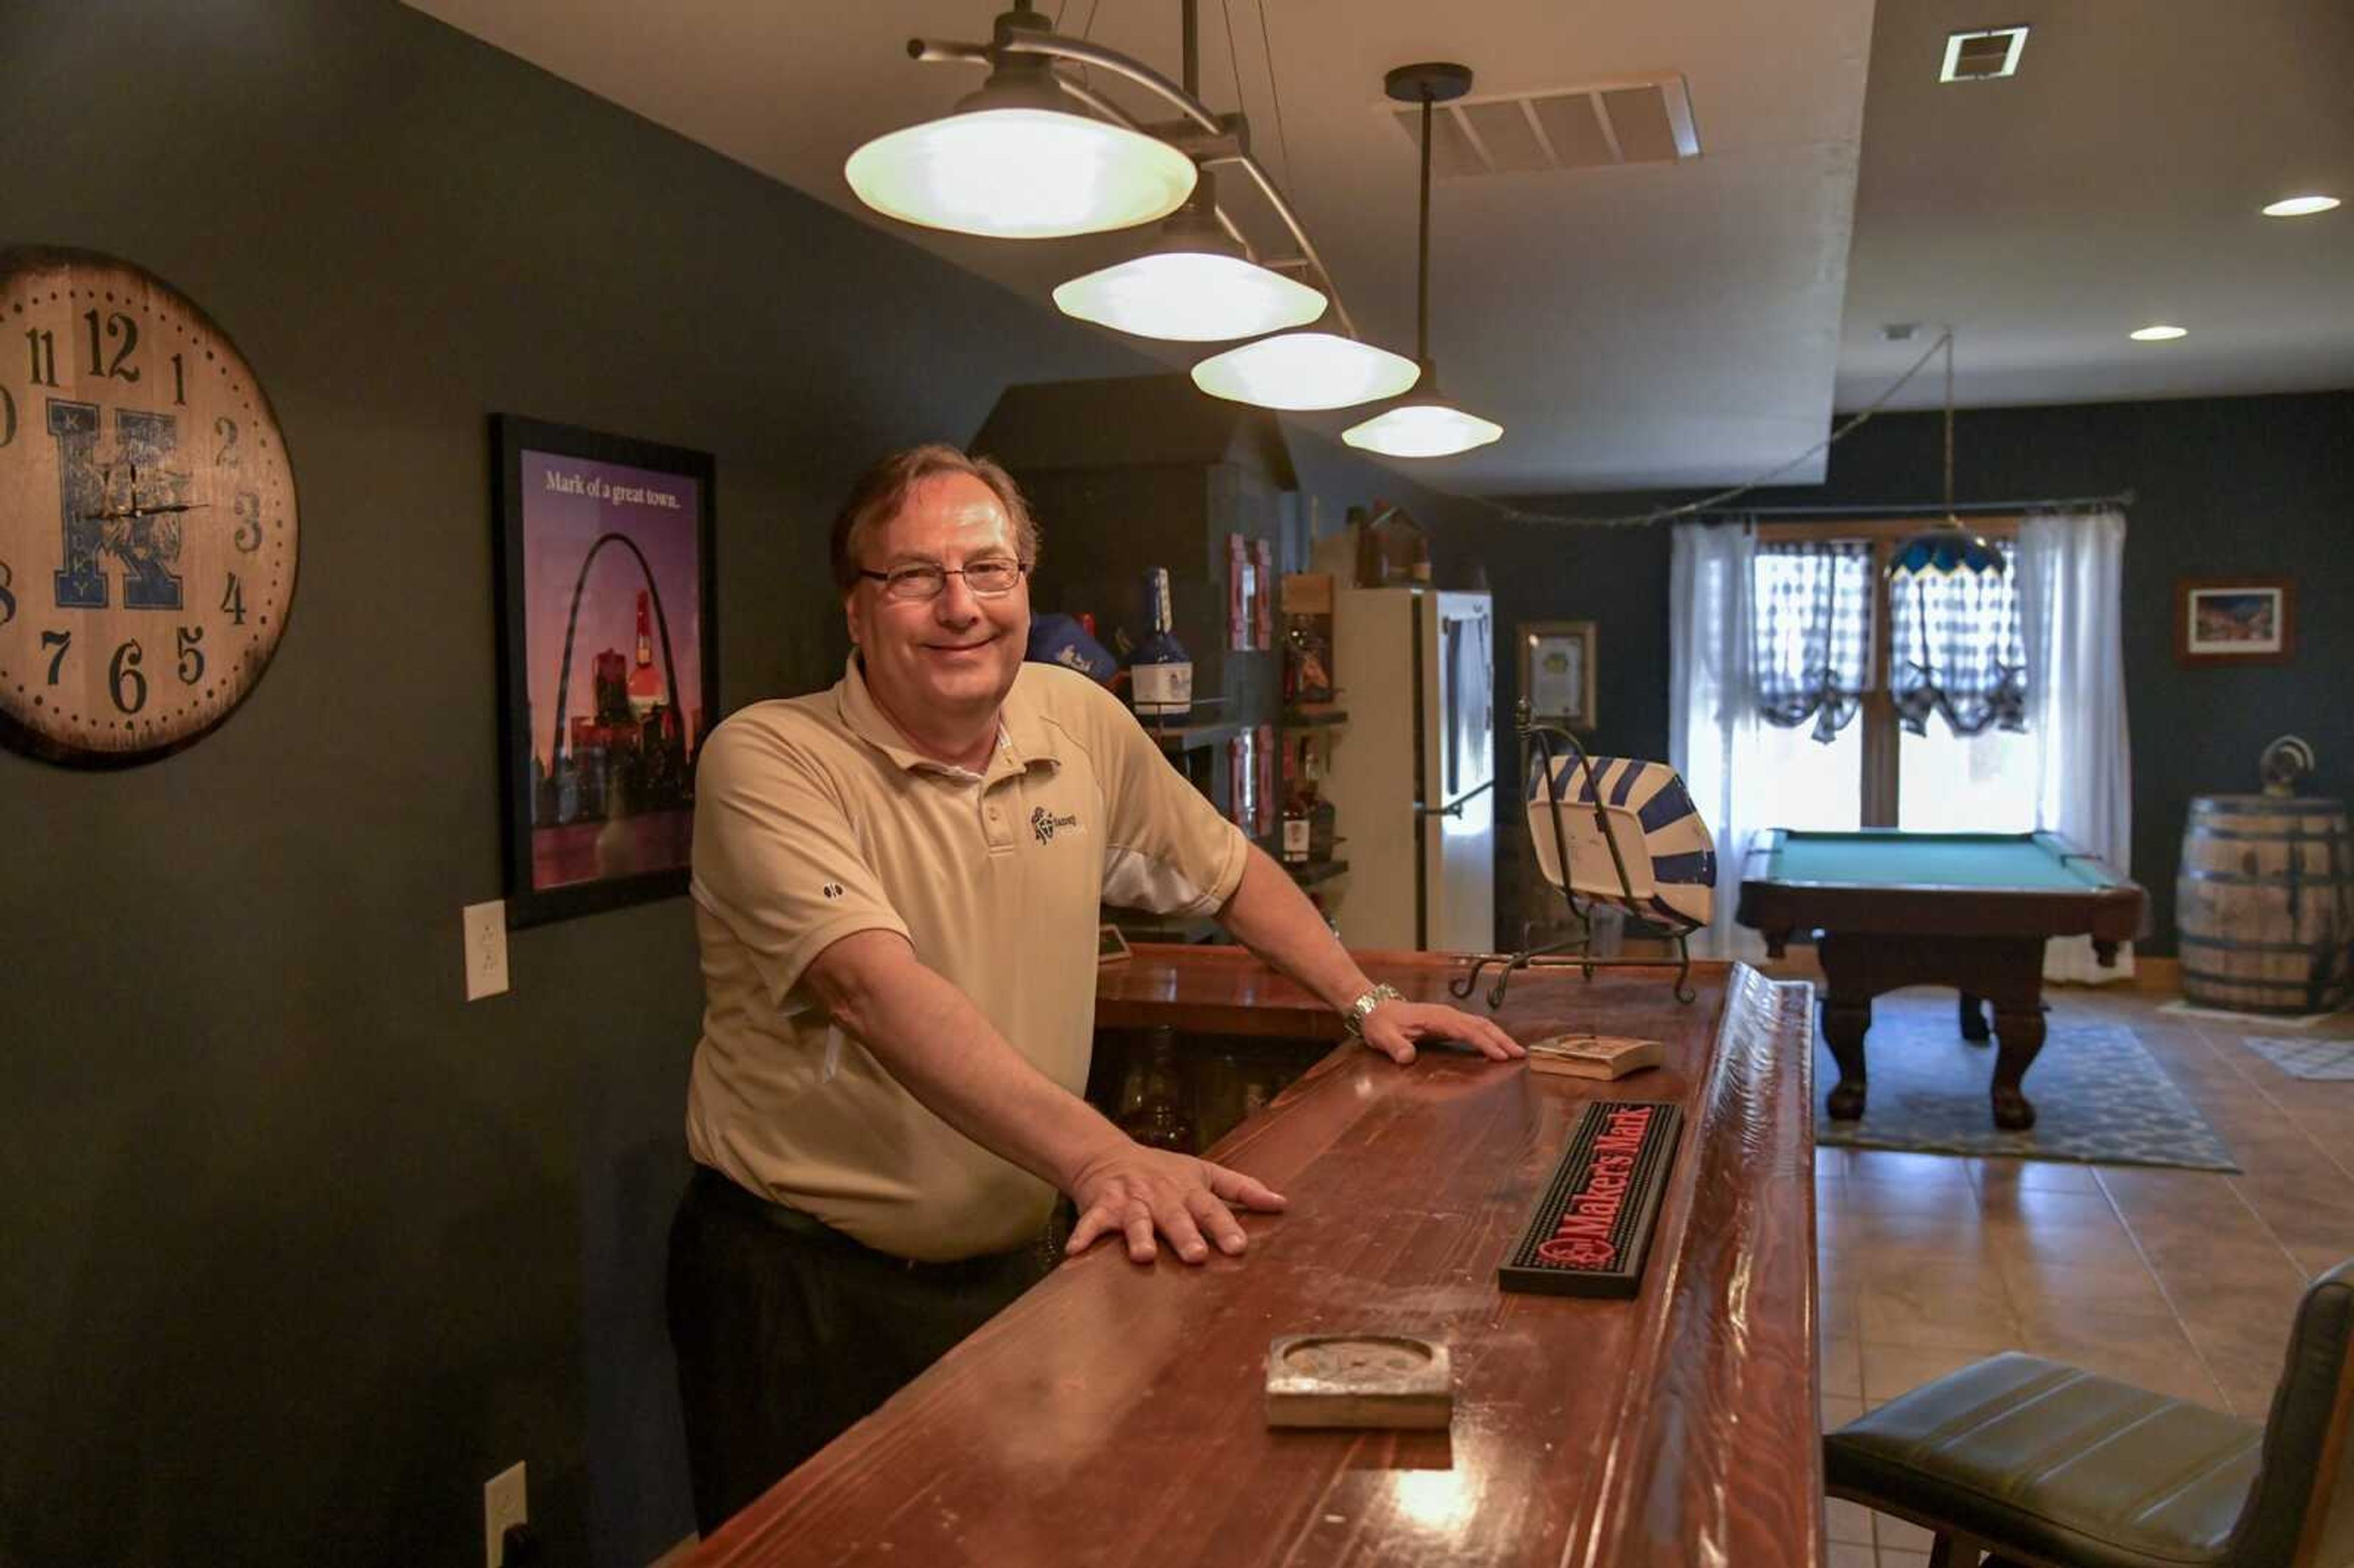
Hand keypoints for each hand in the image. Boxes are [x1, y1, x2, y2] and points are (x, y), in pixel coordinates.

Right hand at [1063, 1141, 1287, 1264]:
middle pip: (1175, 1216)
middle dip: (1185, 1235)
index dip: (1224, 1226)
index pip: (1211, 1208)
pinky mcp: (1101, 1206)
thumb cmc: (1164, 1171)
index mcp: (1188, 1190)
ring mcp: (1130, 1200)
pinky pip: (1091, 1222)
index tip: (1238, 1246)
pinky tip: (1074, 1252)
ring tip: (1144, 1255)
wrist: (1108, 1154)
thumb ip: (1242, 1189)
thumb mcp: (1205, 1173)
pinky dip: (1083, 1235)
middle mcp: (1161, 1195)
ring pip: (1136, 1219)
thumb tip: (1282, 1203)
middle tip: (1197, 1256)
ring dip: (1139, 1236)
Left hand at [1359, 1000, 1524, 1064]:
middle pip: (1481, 1025)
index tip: (1500, 1056)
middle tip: (1520, 1054)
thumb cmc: (1380, 1022)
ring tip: (1516, 1052)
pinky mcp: (1448, 1023)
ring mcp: (1448, 1018)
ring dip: (1499, 1037)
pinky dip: (1489, 1036)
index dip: (1484, 1043)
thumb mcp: (1382, 1035)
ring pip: (1480, 1025)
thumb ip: (1395, 1046)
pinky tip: (1497, 1047)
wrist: (1374, 1008)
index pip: (1466, 1030)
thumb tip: (1407, 1057)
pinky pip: (1473, 1028)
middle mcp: (1447, 1015)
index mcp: (1436, 1017)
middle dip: (1501, 1039)